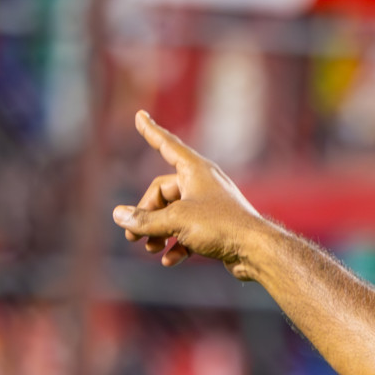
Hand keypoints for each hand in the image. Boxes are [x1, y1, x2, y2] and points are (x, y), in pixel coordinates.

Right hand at [111, 111, 275, 279]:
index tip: (140, 115)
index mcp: (195, 170)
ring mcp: (210, 206)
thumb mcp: (176, 221)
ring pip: (174, 215)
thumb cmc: (220, 227)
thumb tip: (118, 215)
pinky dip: (177, 245)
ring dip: (159, 232)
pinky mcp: (216, 227)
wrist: (256, 251)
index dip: (151, 131)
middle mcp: (203, 184)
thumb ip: (145, 220)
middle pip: (162, 193)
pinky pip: (189, 232)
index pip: (167, 145)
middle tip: (132, 237)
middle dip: (146, 215)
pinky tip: (168, 260)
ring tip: (149, 248)